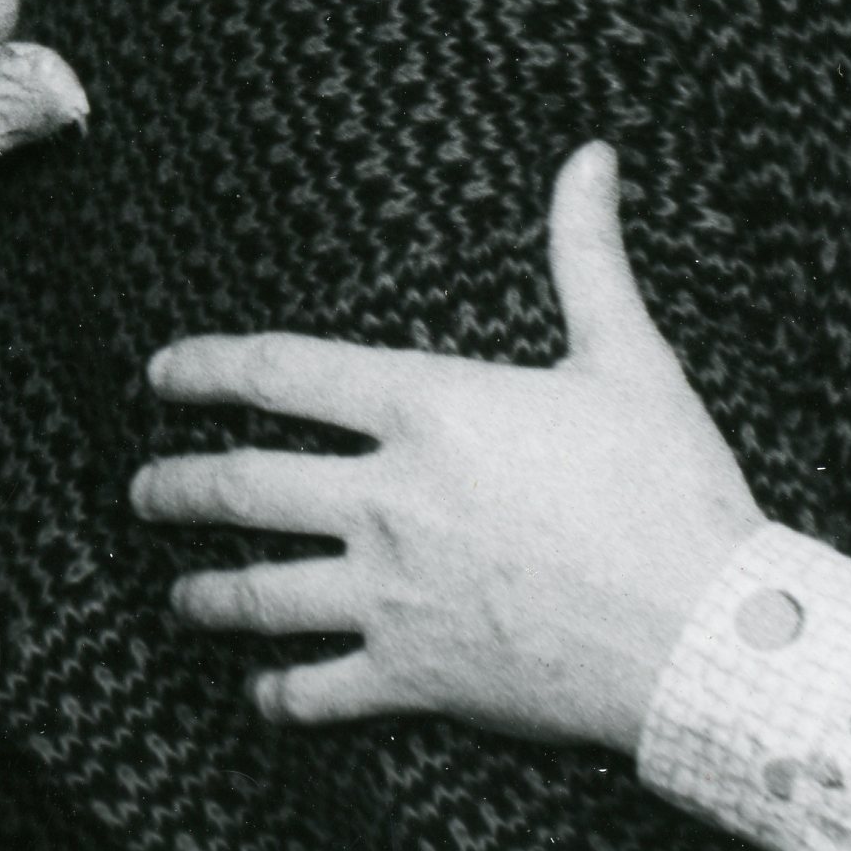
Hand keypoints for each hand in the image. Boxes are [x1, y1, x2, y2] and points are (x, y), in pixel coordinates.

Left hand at [128, 143, 765, 751]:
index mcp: (428, 408)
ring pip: (259, 594)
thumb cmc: (673, 490)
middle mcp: (388, 499)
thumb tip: (592, 156)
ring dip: (204, 594)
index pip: (279, 372)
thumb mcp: (629, 359)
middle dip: (174, 487)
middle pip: (241, 486)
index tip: (159, 374)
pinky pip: (318, 692)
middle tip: (141, 491)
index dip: (205, 368)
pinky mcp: (417, 676)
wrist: (708, 633)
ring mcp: (394, 593)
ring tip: (177, 595)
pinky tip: (260, 694)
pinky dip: (278, 694)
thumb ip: (588, 256)